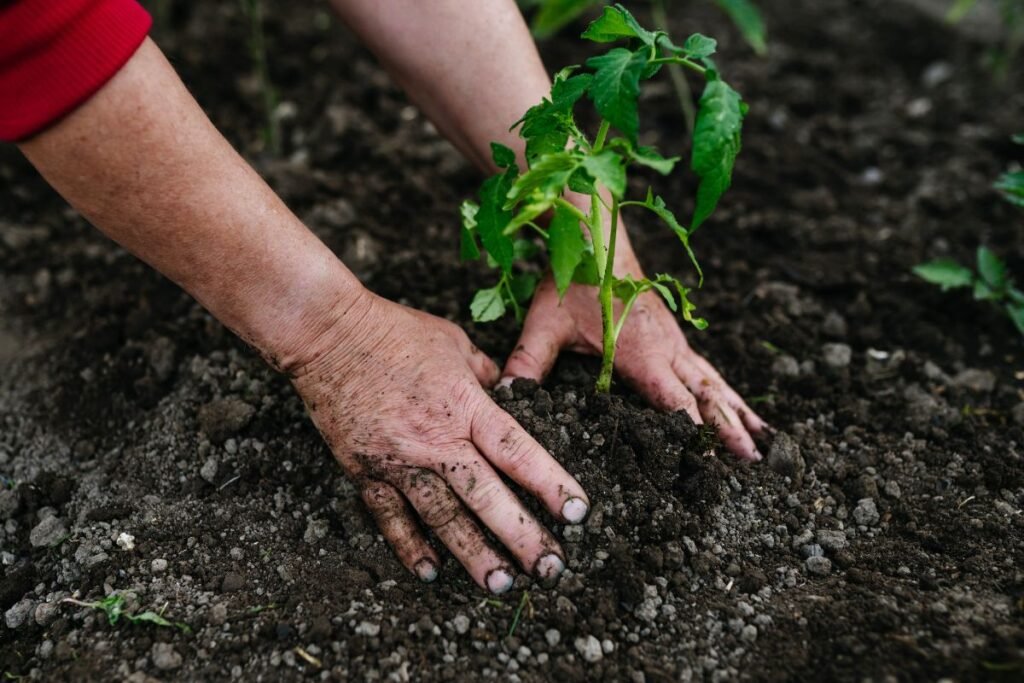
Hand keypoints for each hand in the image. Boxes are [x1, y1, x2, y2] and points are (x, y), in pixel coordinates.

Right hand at [289, 289, 588, 592]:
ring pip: (442, 517)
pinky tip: (431, 573)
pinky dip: (410, 547)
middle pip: (486, 496)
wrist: (327, 334)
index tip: (578, 513)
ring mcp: (399, 460)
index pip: (517, 452)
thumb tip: (508, 392)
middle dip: (521, 536)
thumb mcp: (454, 342)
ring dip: (473, 554)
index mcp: (465, 405)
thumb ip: (485, 374)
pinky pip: (390, 518)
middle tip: (550, 569)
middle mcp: (435, 439)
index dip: (550, 484)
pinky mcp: (365, 471)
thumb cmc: (395, 331)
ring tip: (501, 586)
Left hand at [501, 255, 767, 460]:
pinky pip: (709, 371)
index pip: (673, 403)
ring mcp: (676, 343)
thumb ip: (526, 362)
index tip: (714, 464)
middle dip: (730, 433)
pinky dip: (730, 394)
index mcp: (641, 355)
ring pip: (716, 385)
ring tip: (765, 446)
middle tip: (755, 467)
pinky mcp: (676, 337)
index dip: (694, 434)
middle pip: (707, 398)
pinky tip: (743, 409)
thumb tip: (505, 396)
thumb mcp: (544, 325)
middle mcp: (667, 351)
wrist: (600, 237)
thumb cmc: (573, 282)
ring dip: (740, 415)